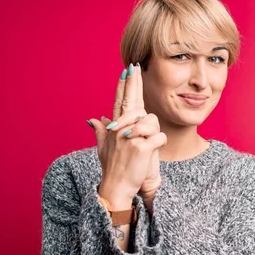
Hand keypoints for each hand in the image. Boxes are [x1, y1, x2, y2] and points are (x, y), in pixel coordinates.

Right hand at [87, 64, 165, 206]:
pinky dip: (160, 143)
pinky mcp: (141, 146)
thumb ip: (100, 131)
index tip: (126, 70)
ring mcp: (130, 137)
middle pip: (130, 101)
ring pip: (151, 121)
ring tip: (147, 144)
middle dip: (133, 82)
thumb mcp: (104, 148)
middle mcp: (120, 129)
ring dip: (154, 131)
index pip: (119, 101)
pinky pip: (159, 136)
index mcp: (114, 128)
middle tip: (135, 67)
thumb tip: (94, 119)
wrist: (116, 188)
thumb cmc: (113, 169)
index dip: (123, 85)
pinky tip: (154, 150)